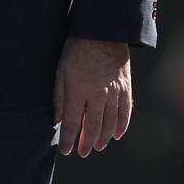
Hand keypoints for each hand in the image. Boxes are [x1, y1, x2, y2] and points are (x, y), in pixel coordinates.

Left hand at [53, 36, 131, 157]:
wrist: (103, 31)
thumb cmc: (77, 49)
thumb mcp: (61, 70)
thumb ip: (59, 97)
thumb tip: (58, 119)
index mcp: (78, 91)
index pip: (72, 123)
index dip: (68, 140)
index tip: (65, 151)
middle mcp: (97, 95)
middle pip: (93, 127)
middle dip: (86, 142)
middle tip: (83, 152)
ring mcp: (114, 92)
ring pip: (110, 122)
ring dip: (104, 137)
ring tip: (98, 146)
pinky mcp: (126, 87)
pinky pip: (125, 111)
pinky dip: (122, 125)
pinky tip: (117, 134)